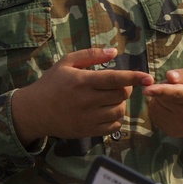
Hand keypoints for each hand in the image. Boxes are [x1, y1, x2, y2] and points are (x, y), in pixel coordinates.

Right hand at [12, 47, 152, 145]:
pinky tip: (107, 111)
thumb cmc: (52, 83)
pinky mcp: (88, 131)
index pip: (115, 79)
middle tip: (119, 84)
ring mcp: (88, 118)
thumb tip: (114, 52)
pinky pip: (114, 127)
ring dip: (120, 103)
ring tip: (110, 98)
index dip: (134, 77)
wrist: (34, 111)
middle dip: (126, 88)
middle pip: (122, 95)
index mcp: (83, 81)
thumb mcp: (67, 63)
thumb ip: (91, 55)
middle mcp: (87, 101)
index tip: (148, 77)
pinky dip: (116, 119)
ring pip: (119, 111)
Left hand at [142, 68, 182, 137]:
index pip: (176, 94)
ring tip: (173, 98)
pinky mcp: (172, 133)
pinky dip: (158, 108)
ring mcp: (180, 127)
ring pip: (155, 107)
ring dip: (159, 99)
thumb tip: (169, 76)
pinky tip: (170, 107)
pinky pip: (155, 116)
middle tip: (175, 87)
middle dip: (162, 89)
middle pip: (162, 99)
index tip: (146, 90)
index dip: (160, 91)